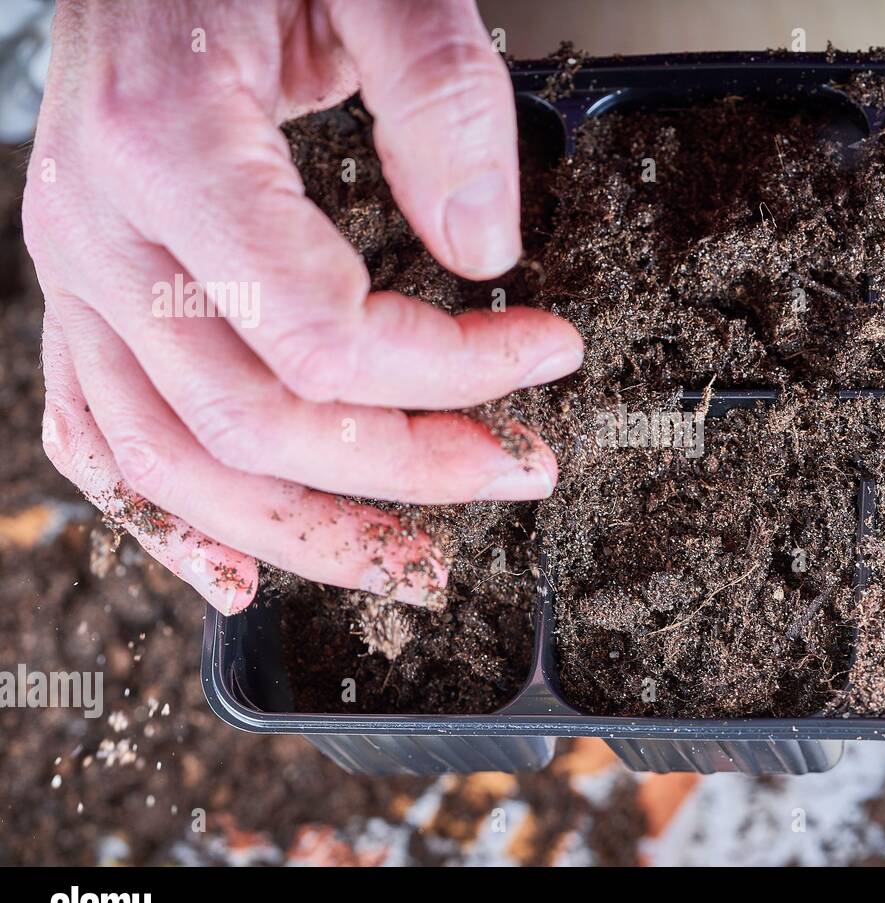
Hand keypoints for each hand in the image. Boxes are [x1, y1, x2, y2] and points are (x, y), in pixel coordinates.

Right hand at [23, 1, 582, 612]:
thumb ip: (441, 94)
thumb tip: (485, 253)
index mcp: (169, 147)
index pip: (324, 334)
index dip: (455, 371)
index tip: (550, 352)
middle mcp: (102, 231)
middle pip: (257, 422)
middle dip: (407, 467)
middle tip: (519, 469)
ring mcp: (78, 277)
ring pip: (176, 463)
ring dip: (307, 531)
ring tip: (411, 564)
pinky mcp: (82, 300)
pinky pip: (100, 442)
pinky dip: (170, 524)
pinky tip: (242, 570)